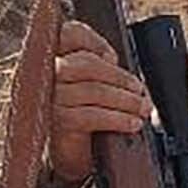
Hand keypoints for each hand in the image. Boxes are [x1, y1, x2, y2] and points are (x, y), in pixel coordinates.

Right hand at [47, 20, 151, 182]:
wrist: (71, 153)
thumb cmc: (85, 114)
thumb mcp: (92, 86)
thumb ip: (99, 67)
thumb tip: (113, 61)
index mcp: (52, 57)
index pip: (69, 34)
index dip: (95, 41)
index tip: (113, 58)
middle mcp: (45, 74)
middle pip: (87, 64)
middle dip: (120, 78)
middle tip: (140, 91)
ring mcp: (49, 98)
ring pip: (93, 91)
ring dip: (126, 100)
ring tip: (142, 108)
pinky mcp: (57, 122)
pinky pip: (92, 116)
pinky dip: (118, 119)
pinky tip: (132, 124)